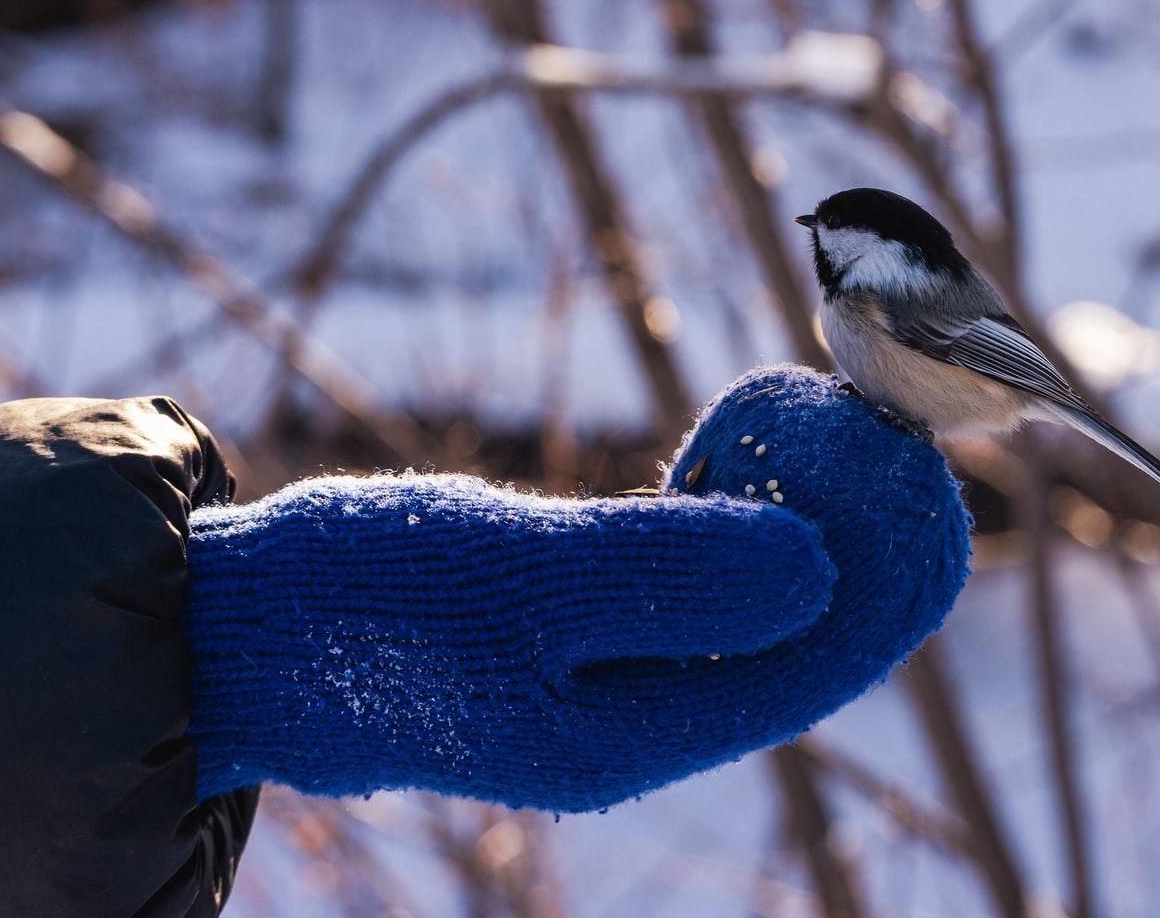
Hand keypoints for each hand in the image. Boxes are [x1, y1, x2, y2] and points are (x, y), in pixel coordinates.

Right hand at [186, 365, 970, 810]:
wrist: (230, 626)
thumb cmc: (361, 602)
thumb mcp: (519, 580)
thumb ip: (668, 575)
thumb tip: (823, 565)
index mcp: (636, 733)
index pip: (816, 665)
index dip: (892, 573)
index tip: (929, 474)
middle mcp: (635, 718)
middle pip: (794, 636)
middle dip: (859, 540)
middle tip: (894, 433)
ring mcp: (600, 679)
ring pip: (743, 606)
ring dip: (795, 520)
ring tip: (828, 425)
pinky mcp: (567, 634)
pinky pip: (682, 586)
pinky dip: (722, 519)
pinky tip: (730, 452)